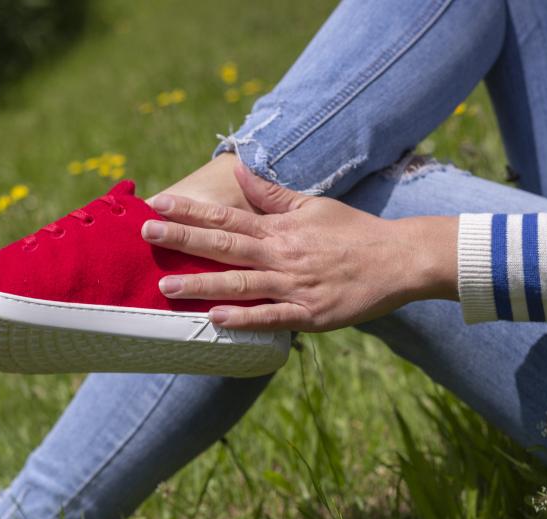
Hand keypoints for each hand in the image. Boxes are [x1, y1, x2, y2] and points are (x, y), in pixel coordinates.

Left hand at [142, 163, 458, 331]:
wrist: (399, 260)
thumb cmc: (355, 232)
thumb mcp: (314, 205)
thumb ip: (273, 194)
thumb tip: (240, 171)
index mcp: (281, 228)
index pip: (228, 215)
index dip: (191, 210)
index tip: (159, 204)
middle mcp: (282, 255)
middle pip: (225, 245)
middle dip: (184, 239)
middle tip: (148, 234)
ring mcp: (295, 286)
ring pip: (241, 284)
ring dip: (202, 285)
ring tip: (167, 285)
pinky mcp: (310, 314)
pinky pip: (271, 318)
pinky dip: (243, 319)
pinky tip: (215, 320)